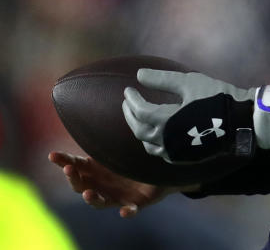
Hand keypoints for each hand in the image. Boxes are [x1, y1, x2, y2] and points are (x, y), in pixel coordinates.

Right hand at [48, 151, 185, 216]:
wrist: (159, 173)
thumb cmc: (131, 160)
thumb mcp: (117, 147)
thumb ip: (106, 139)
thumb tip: (97, 116)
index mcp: (96, 170)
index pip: (76, 166)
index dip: (64, 161)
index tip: (52, 155)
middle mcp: (102, 185)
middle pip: (81, 186)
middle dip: (73, 179)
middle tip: (69, 170)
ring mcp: (117, 196)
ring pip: (100, 202)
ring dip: (92, 199)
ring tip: (88, 194)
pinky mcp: (135, 203)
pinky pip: (130, 209)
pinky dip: (127, 211)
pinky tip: (124, 211)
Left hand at [122, 69, 255, 163]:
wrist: (241, 120)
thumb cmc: (216, 97)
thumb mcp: (190, 82)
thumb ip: (162, 80)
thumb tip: (139, 75)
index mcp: (165, 121)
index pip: (140, 110)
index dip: (132, 99)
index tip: (129, 89)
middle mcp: (165, 140)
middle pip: (138, 129)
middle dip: (130, 115)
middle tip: (128, 103)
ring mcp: (174, 152)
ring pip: (147, 144)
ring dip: (139, 130)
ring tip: (138, 117)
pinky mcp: (183, 157)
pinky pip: (160, 152)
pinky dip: (152, 142)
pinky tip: (155, 133)